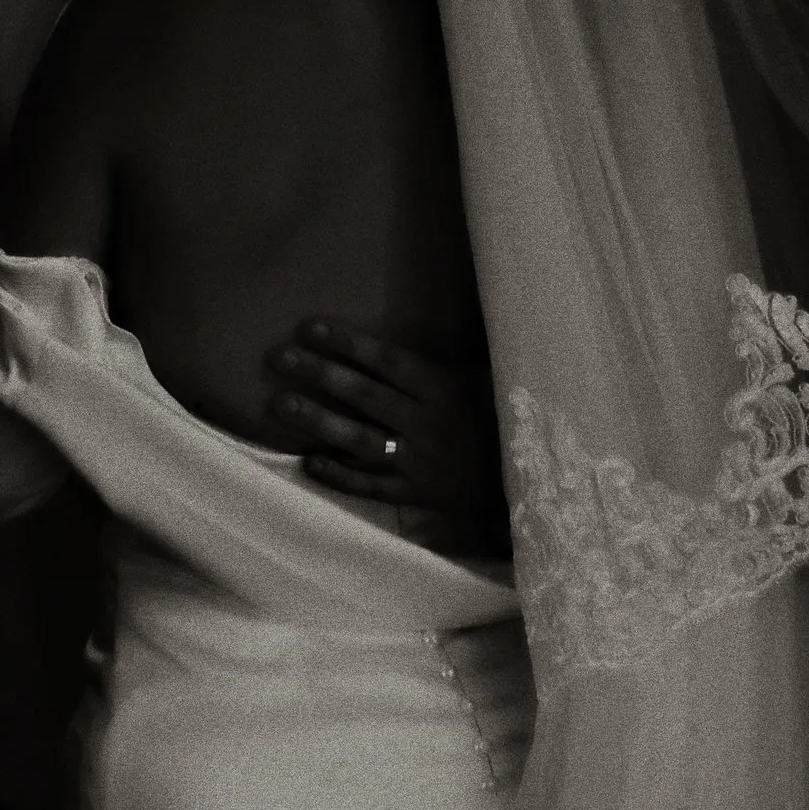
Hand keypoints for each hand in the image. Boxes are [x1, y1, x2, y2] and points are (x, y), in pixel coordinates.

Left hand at [263, 322, 508, 558]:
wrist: (530, 483)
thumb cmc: (504, 422)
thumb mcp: (490, 380)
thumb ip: (458, 356)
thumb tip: (444, 316)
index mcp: (443, 389)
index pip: (388, 361)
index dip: (349, 344)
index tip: (309, 328)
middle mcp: (427, 422)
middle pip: (365, 395)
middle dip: (320, 374)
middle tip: (278, 358)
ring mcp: (419, 460)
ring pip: (362, 439)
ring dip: (319, 421)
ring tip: (281, 404)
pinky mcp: (416, 493)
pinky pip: (373, 485)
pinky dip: (340, 475)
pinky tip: (309, 460)